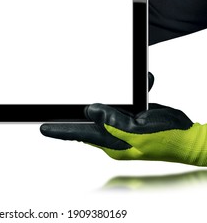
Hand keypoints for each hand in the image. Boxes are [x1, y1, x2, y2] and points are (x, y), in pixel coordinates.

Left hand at [40, 73, 206, 165]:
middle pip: (86, 124)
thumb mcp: (138, 130)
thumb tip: (90, 110)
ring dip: (100, 102)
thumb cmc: (167, 138)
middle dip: (73, 116)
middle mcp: (113, 136)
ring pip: (102, 112)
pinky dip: (123, 97)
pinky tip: (129, 89)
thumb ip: (112, 121)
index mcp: (112, 141)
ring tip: (89, 95)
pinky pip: (119, 106)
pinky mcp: (130, 119)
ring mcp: (121, 128)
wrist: (187, 136)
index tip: (43, 128)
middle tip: (55, 112)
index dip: (60, 131)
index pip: (79, 134)